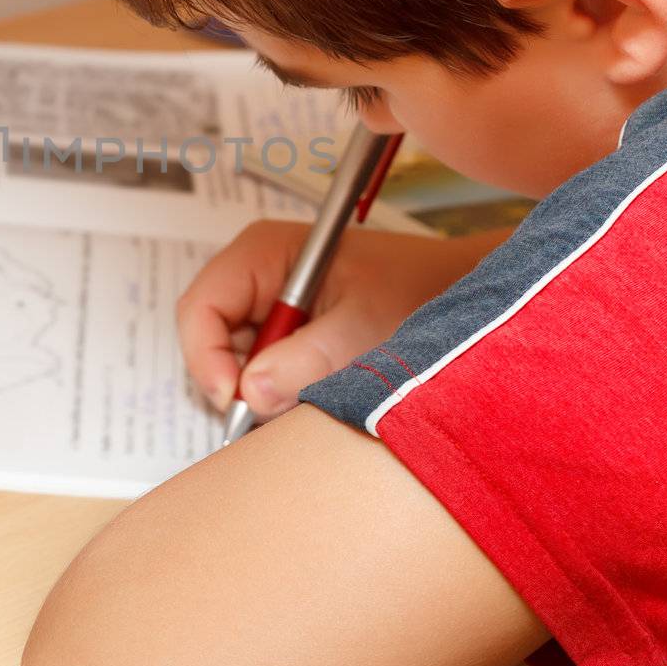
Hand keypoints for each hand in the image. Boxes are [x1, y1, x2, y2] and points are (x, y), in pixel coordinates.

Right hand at [176, 221, 511, 419]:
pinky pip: (262, 372)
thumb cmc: (421, 291)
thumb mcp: (364, 327)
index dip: (206, 357)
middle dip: (234, 381)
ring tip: (310, 396)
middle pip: (209, 338)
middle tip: (273, 413)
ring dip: (261, 391)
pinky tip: (317, 393)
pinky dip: (281, 394)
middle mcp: (259, 275)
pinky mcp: (289, 333)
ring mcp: (272, 306)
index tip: (233, 401)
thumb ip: (307, 359)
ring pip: (235, 362)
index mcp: (265, 252)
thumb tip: (249, 394)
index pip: (201, 307)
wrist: (465, 295)